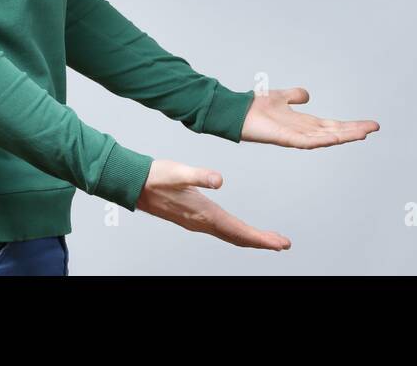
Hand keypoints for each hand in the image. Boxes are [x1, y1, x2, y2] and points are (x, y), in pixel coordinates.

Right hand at [136, 159, 290, 249]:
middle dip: (261, 242)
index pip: (238, 231)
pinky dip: (236, 232)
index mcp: (203, 213)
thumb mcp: (178, 172)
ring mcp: (197, 222)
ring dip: (250, 238)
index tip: (279, 243)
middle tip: (282, 244)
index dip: (260, 239)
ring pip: (229, 235)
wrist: (133, 185)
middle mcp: (201, 222)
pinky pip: (221, 230)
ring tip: (268, 240)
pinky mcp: (193, 218)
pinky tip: (240, 229)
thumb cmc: (155, 177)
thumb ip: (199, 175)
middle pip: (237, 237)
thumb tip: (219, 180)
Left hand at [240, 87, 379, 148]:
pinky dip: (323, 140)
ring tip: (363, 133)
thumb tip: (307, 95)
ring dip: (344, 136)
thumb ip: (295, 96)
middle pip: (334, 132)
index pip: (333, 126)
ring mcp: (296, 137)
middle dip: (354, 131)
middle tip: (374, 128)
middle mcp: (303, 132)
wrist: (237, 112)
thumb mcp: (282, 96)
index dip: (350, 126)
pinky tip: (336, 138)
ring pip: (326, 138)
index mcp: (304, 123)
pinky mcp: (285, 139)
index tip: (369, 125)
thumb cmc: (256, 107)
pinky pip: (307, 141)